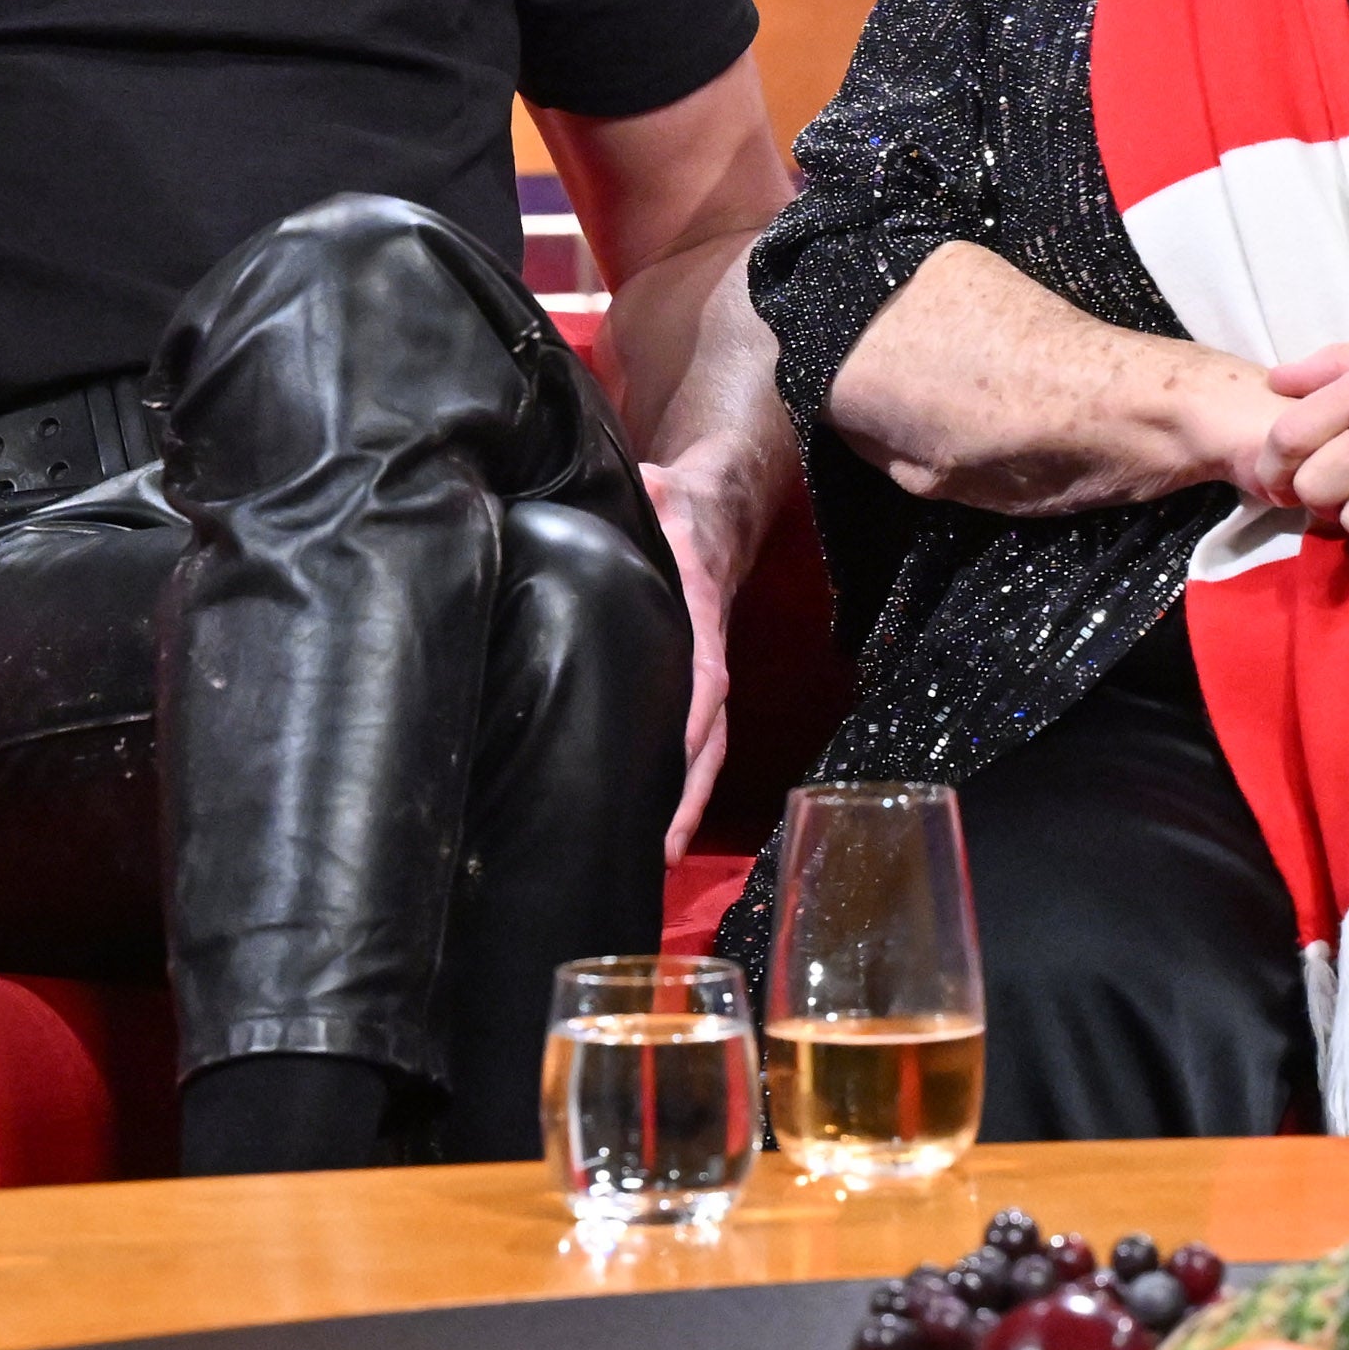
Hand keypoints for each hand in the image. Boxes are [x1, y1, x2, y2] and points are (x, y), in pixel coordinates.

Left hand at [646, 455, 751, 859]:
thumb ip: (647, 489)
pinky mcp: (692, 689)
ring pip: (705, 750)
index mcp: (697, 606)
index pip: (703, 669)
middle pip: (710, 733)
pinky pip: (693, 745)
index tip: (679, 754)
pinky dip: (679, 790)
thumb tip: (631, 486)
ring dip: (686, 805)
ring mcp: (704, 675)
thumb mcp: (660, 486)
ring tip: (661, 863)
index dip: (693, 714)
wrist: (717, 509)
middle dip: (691, 792)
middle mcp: (708, 650)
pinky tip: (654, 834)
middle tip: (665, 851)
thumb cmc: (677, 502)